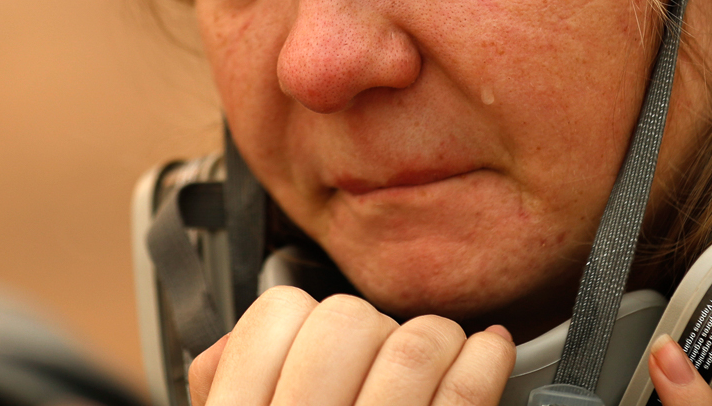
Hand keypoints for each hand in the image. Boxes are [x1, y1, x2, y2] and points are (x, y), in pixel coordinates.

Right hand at [188, 287, 515, 405]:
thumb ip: (225, 390)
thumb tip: (223, 350)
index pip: (277, 316)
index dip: (304, 319)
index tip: (320, 339)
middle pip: (348, 321)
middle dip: (374, 327)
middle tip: (380, 353)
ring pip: (414, 348)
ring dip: (436, 340)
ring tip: (440, 353)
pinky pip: (463, 396)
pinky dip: (484, 363)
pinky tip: (487, 354)